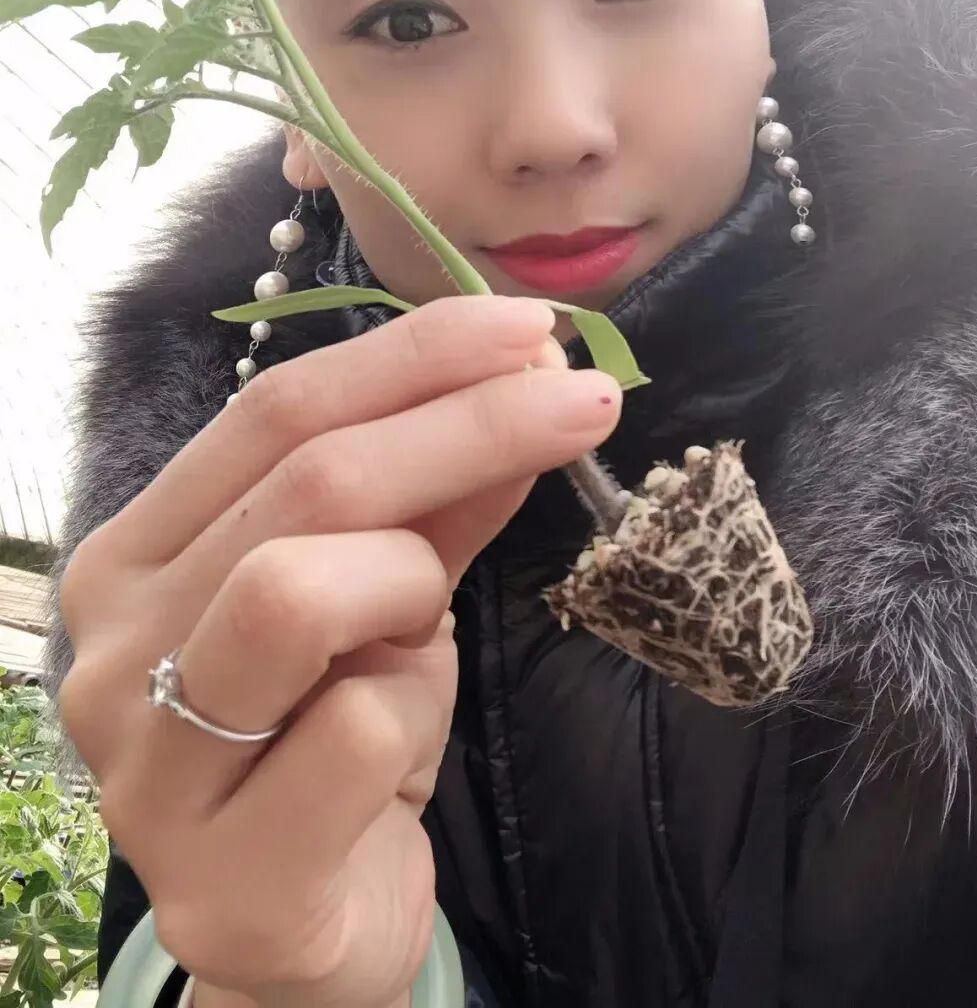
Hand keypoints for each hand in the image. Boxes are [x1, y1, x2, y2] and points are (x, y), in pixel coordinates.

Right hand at [58, 295, 621, 1007]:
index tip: (528, 326)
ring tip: (423, 620)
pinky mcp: (219, 881)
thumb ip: (437, 495)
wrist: (309, 929)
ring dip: (410, 582)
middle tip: (584, 398)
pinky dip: (414, 712)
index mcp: (137, 556)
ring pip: (300, 589)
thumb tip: (529, 377)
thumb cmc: (338, 741)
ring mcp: (147, 769)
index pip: (272, 412)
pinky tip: (396, 752)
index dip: (409, 355)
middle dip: (465, 422)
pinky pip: (355, 734)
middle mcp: (112, 649)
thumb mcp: (390, 596)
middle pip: (303, 481)